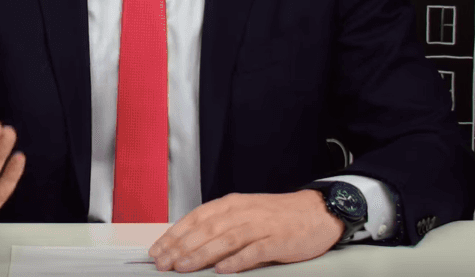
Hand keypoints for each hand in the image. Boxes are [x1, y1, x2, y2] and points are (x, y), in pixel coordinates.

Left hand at [147, 190, 343, 272]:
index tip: (157, 250)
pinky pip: (254, 251)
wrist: (317, 211)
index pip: (195, 218)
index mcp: (231, 204)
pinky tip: (222, 270)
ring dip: (201, 254)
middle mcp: (243, 212)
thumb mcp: (244, 214)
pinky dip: (237, 261)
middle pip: (206, 230)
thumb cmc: (278, 216)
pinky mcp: (278, 240)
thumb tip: (190, 247)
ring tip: (183, 267)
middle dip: (180, 247)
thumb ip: (220, 228)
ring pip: (225, 239)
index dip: (174, 235)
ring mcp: (261, 226)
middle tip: (163, 263)